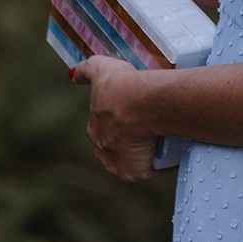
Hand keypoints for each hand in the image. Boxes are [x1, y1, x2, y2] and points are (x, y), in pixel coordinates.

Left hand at [72, 56, 158, 181]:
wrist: (140, 103)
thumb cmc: (122, 86)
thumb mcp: (102, 69)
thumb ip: (87, 70)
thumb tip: (73, 74)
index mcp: (96, 127)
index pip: (106, 130)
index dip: (119, 124)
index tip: (135, 115)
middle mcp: (104, 148)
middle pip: (119, 147)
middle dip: (132, 140)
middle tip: (152, 125)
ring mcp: (118, 162)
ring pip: (135, 159)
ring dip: (147, 151)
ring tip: (164, 135)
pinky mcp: (135, 171)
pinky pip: (151, 168)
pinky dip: (160, 160)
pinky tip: (169, 146)